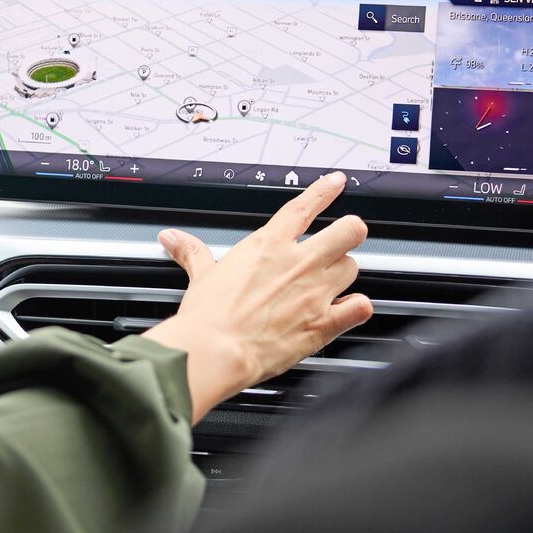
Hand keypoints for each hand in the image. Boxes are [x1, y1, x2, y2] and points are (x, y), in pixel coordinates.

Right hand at [142, 172, 373, 422]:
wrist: (216, 350)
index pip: (306, 206)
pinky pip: (360, 307)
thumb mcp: (201, 276)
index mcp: (268, 245)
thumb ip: (192, 252)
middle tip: (343, 240)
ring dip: (344, 275)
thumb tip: (172, 238)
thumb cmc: (208, 316)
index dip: (326, 190)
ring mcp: (315, 291)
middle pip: (349, 230)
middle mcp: (299, 262)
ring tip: (332, 283)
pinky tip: (349, 310)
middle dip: (350, 233)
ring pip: (353, 268)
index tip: (337, 182)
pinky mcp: (323, 322)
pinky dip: (357, 308)